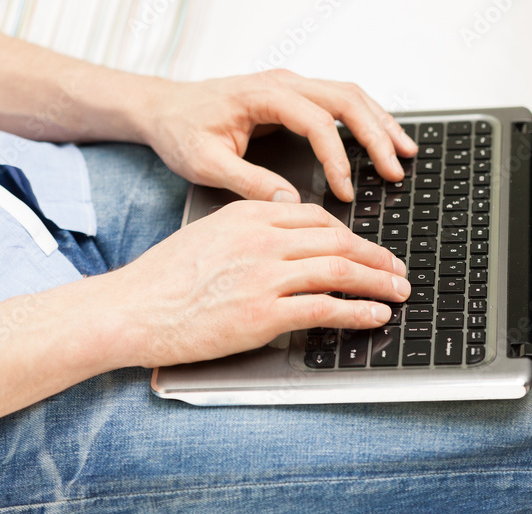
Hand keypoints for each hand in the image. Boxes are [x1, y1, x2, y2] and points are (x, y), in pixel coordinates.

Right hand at [101, 201, 410, 367]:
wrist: (133, 308)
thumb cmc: (162, 277)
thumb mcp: (209, 235)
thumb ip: (250, 232)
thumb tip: (285, 243)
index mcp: (249, 215)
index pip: (316, 217)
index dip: (349, 233)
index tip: (364, 246)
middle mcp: (262, 239)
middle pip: (338, 241)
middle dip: (376, 256)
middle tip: (397, 268)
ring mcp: (265, 276)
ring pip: (340, 271)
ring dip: (378, 282)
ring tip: (399, 291)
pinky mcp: (263, 313)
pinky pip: (326, 308)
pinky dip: (359, 312)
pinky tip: (375, 316)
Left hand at [143, 69, 416, 202]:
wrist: (163, 108)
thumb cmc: (180, 130)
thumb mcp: (205, 162)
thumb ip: (247, 181)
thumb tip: (290, 203)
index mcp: (262, 95)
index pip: (317, 122)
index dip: (337, 158)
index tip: (345, 192)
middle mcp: (282, 83)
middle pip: (345, 99)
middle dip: (376, 135)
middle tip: (396, 170)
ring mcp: (290, 85)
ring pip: (349, 95)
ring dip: (379, 122)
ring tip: (405, 152)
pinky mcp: (292, 95)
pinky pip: (339, 101)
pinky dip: (364, 119)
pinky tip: (381, 139)